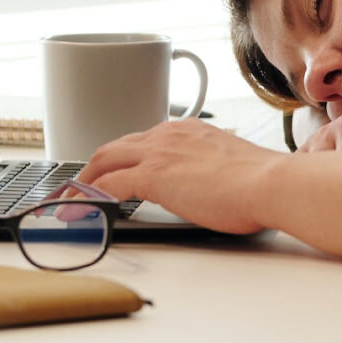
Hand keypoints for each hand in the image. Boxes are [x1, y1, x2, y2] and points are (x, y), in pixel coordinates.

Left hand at [72, 119, 286, 234]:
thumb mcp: (228, 166)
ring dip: (84, 181)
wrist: (271, 182)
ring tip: (70, 201)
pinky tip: (80, 212)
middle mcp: (169, 134)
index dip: (124, 159)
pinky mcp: (152, 176)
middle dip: (94, 166)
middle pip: (116, 146)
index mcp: (189, 130)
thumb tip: (208, 186)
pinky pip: (106, 186)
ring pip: (104, 161)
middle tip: (81, 186)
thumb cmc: (263, 180)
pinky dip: (88, 198)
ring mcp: (159, 153)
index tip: (117, 173)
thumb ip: (210, 170)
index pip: (144, 141)